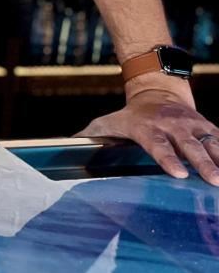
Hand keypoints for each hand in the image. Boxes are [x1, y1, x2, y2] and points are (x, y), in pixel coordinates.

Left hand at [74, 88, 218, 185]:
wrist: (157, 91)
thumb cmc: (130, 116)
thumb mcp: (109, 122)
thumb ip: (91, 135)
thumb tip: (68, 145)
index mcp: (149, 128)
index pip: (159, 146)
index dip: (169, 159)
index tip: (179, 174)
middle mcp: (174, 126)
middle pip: (190, 146)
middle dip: (203, 163)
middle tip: (213, 180)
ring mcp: (193, 125)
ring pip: (211, 142)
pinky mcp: (207, 125)